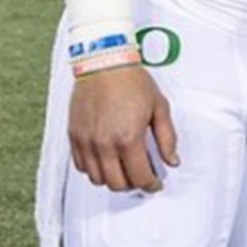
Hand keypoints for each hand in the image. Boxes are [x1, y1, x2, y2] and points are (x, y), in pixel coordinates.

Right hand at [68, 65, 178, 192]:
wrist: (105, 62)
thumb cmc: (132, 80)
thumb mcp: (159, 107)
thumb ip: (167, 138)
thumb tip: (172, 160)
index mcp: (128, 138)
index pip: (140, 177)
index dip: (151, 184)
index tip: (155, 183)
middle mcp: (105, 144)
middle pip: (118, 184)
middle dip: (133, 185)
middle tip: (141, 176)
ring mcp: (87, 142)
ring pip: (97, 179)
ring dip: (112, 179)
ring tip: (123, 169)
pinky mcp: (74, 136)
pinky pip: (81, 166)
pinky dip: (94, 169)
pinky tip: (105, 160)